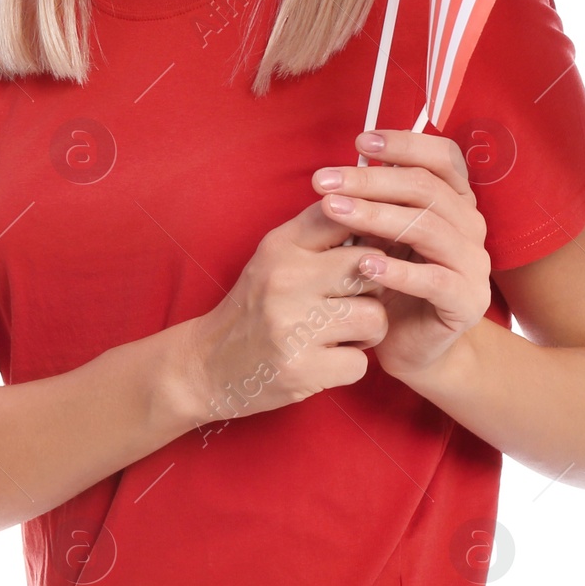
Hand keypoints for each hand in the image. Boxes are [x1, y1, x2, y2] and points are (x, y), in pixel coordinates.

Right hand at [181, 200, 390, 434]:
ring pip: (374, 317)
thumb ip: (318, 234)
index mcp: (281, 247)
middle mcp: (286, 280)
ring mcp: (294, 326)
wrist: (208, 366)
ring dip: (367, 331)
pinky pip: (360, 363)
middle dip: (373, 288)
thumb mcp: (275, 258)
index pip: (343, 216)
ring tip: (341, 333)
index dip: (368, 231)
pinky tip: (326, 359)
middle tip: (353, 301)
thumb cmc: (255, 307)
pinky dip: (349, 365)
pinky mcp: (302, 369)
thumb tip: (376, 216)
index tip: (367, 251)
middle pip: (371, 267)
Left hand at [311, 130, 492, 383]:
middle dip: (370, 180)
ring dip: (376, 216)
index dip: (404, 144)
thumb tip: (338, 171)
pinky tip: (364, 264)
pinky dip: (398, 270)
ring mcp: (473, 263)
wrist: (410, 344)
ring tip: (334, 212)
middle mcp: (471, 225)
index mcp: (456, 200)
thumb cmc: (390, 281)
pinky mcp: (467, 301)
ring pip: (427, 227)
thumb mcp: (380, 233)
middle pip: (425, 188)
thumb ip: (373, 202)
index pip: (442, 157)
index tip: (359, 142)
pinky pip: (434, 280)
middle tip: (324, 181)